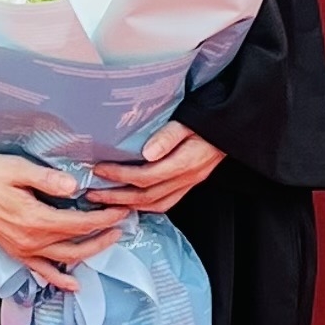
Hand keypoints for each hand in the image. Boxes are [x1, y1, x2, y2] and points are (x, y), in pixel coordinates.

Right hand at [0, 155, 129, 291]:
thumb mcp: (17, 168)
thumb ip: (48, 179)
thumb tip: (76, 186)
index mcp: (35, 219)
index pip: (79, 223)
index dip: (103, 218)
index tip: (120, 209)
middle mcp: (31, 241)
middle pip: (77, 246)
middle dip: (103, 237)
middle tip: (122, 223)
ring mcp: (22, 250)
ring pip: (64, 261)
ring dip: (89, 254)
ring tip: (108, 242)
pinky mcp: (15, 252)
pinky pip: (41, 271)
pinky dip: (59, 280)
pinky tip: (72, 284)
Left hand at [87, 121, 224, 213]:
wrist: (233, 126)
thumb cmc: (210, 118)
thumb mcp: (190, 120)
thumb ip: (169, 135)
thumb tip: (147, 152)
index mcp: (186, 162)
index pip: (146, 176)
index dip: (120, 175)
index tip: (99, 169)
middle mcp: (188, 177)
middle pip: (147, 195)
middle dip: (117, 196)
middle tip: (92, 192)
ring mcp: (190, 183)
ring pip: (155, 203)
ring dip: (128, 204)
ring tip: (105, 200)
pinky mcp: (190, 183)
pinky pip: (165, 202)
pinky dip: (145, 205)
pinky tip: (130, 202)